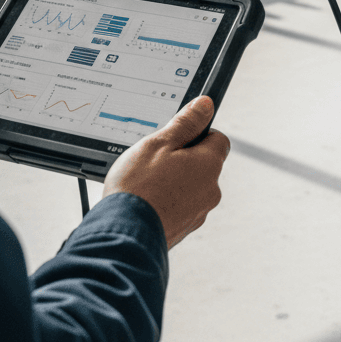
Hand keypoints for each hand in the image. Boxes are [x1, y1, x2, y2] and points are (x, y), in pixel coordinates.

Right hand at [102, 96, 229, 248]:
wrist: (124, 236)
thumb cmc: (139, 188)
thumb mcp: (159, 143)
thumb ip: (185, 123)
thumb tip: (205, 105)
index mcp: (209, 165)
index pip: (217, 138)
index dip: (196, 133)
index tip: (176, 137)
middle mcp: (211, 190)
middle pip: (203, 163)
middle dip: (182, 159)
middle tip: (154, 161)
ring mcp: (198, 213)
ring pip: (190, 187)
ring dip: (174, 182)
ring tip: (146, 184)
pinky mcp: (184, 229)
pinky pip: (179, 207)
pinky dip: (167, 202)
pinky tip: (146, 202)